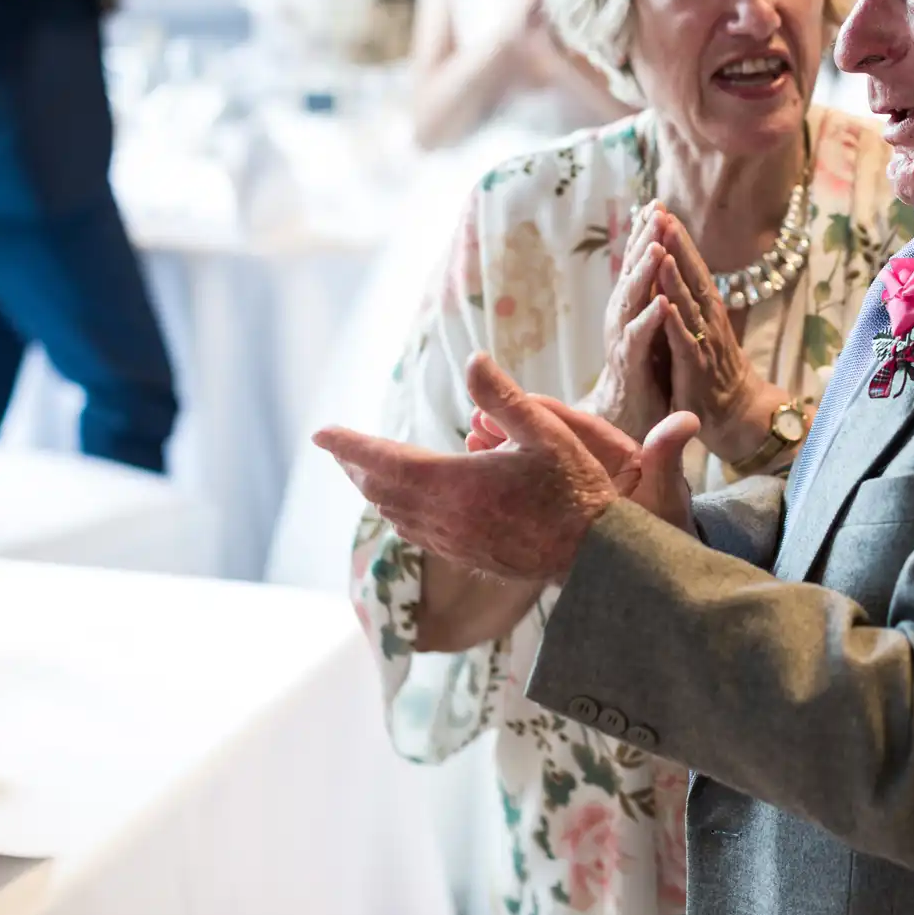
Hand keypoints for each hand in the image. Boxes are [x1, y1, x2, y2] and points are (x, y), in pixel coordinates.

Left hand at [317, 354, 636, 581]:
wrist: (593, 554)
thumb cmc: (573, 488)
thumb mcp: (545, 431)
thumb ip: (503, 396)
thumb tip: (474, 358)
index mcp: (453, 482)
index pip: (382, 459)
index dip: (347, 445)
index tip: (320, 433)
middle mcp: (443, 516)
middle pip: (380, 489)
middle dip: (356, 465)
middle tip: (339, 449)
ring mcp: (451, 540)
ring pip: (394, 513)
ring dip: (375, 490)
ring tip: (366, 473)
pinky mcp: (464, 555)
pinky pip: (415, 532)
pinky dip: (398, 511)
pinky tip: (406, 506)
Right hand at [472, 381, 698, 531]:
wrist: (659, 581)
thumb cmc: (667, 535)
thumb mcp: (664, 497)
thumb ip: (665, 459)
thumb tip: (688, 419)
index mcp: (618, 457)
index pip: (579, 427)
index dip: (547, 412)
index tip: (515, 400)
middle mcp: (594, 469)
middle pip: (549, 441)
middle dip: (513, 428)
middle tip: (476, 421)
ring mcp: (574, 492)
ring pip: (535, 466)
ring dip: (503, 453)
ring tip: (470, 442)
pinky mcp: (560, 516)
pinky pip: (530, 495)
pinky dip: (505, 485)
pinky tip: (476, 481)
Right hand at [584, 206, 675, 441]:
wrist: (627, 427)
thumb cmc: (642, 377)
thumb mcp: (650, 332)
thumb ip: (650, 301)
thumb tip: (660, 267)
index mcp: (631, 309)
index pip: (638, 266)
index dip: (645, 235)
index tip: (656, 203)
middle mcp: (622, 321)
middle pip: (632, 274)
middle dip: (643, 241)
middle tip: (655, 209)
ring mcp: (623, 343)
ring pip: (632, 301)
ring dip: (644, 274)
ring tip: (657, 247)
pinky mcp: (630, 369)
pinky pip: (639, 342)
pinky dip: (650, 321)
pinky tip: (662, 303)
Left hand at [640, 204, 775, 461]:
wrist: (736, 412)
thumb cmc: (713, 369)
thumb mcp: (700, 329)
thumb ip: (689, 302)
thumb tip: (673, 270)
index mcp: (706, 309)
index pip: (692, 269)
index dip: (678, 241)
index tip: (662, 211)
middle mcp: (708, 320)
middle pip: (692, 276)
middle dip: (677, 246)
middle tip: (663, 213)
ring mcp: (704, 342)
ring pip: (688, 304)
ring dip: (675, 277)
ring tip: (662, 247)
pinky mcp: (696, 368)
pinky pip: (683, 343)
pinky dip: (675, 324)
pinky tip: (664, 304)